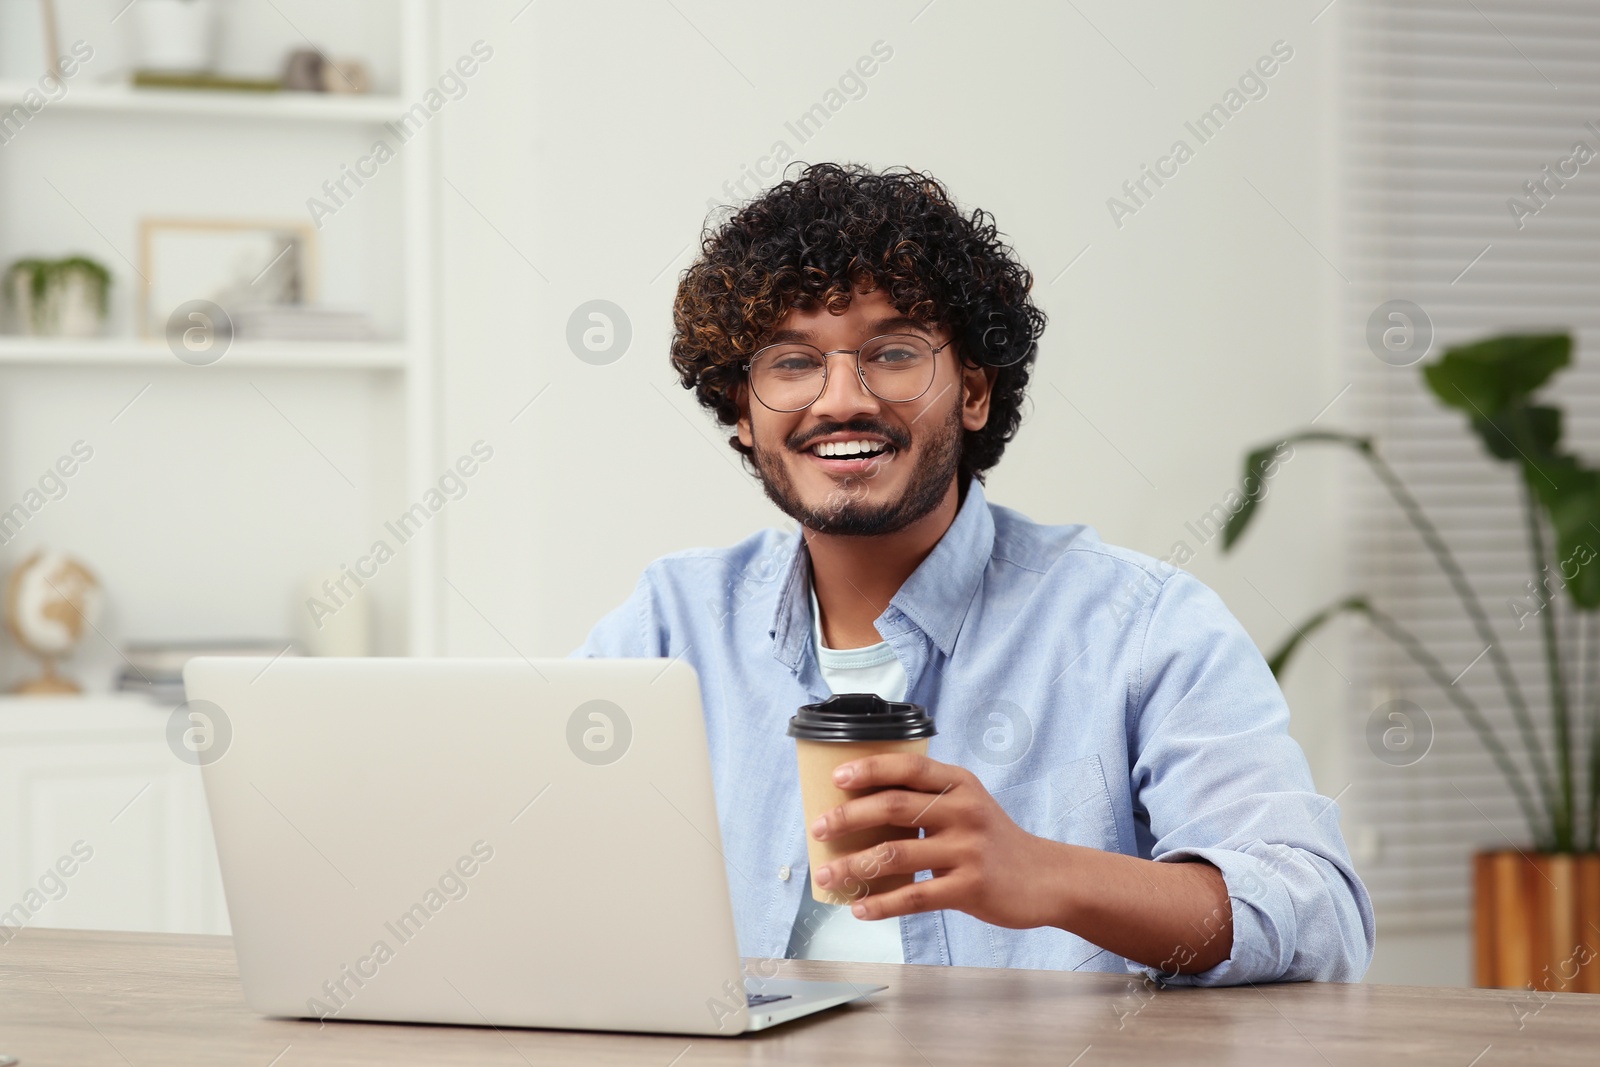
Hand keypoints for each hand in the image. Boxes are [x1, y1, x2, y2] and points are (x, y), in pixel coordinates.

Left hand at [809, 753, 1068, 928]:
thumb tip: (860, 807)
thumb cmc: (993, 840)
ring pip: (897, 855)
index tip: (836, 778)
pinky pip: (915, 897)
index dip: (871, 768)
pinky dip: (882, 904)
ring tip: (826, 874)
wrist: (1045, 878)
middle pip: (894, 807)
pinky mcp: (970, 887)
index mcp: (960, 784)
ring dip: (854, 866)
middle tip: (817, 828)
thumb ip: (927, 800)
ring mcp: (968, 850)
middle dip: (848, 817)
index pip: (909, 767)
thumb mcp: (968, 805)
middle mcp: (964, 811)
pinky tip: (859, 909)